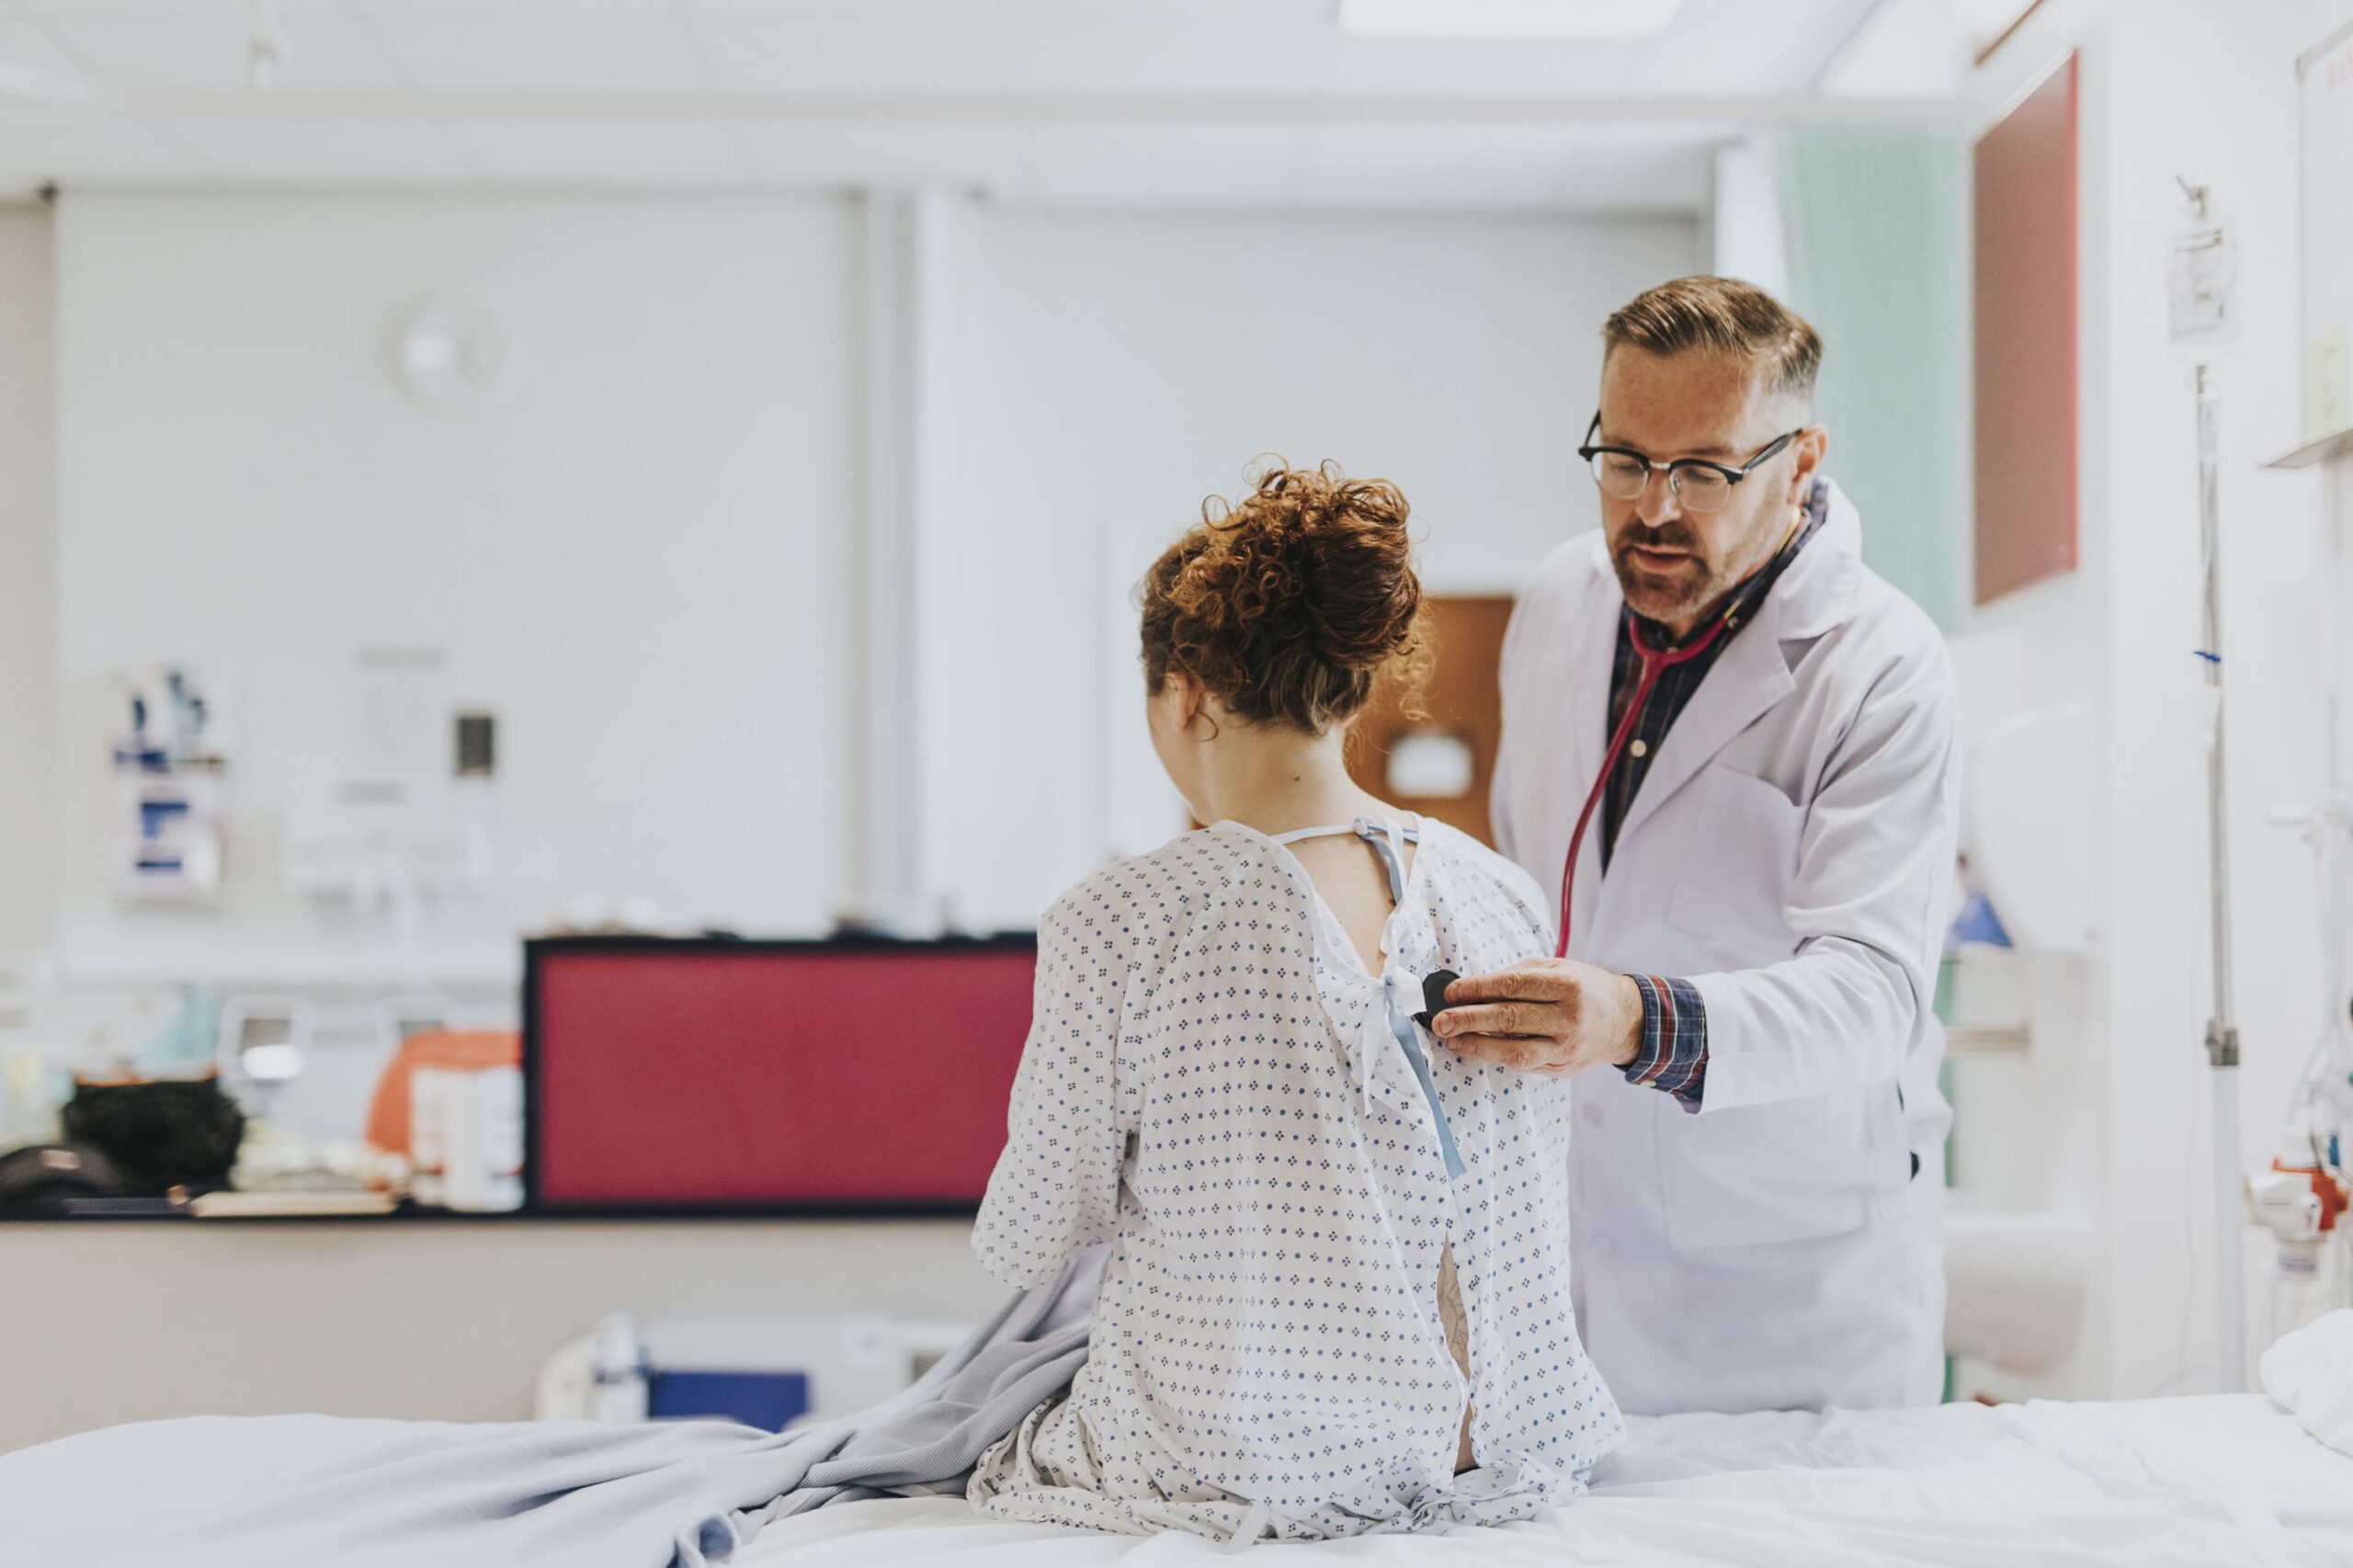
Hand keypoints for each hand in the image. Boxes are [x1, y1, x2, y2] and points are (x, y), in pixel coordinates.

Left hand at [1428, 959, 1643, 1075]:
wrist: (1625, 1020)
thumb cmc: (1584, 988)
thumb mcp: (1558, 969)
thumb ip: (1519, 976)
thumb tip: (1473, 987)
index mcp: (1566, 985)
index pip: (1513, 985)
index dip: (1478, 989)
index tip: (1452, 991)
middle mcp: (1568, 1017)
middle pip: (1510, 1018)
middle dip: (1469, 1019)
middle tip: (1441, 1019)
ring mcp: (1566, 1047)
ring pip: (1515, 1051)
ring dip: (1478, 1046)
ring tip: (1452, 1040)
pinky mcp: (1562, 1068)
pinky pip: (1524, 1064)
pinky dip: (1497, 1056)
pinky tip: (1477, 1048)